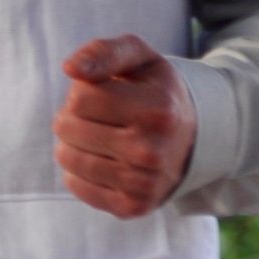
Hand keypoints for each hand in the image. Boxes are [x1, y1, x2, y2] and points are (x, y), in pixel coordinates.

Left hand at [53, 34, 195, 217]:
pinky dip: (78, 170)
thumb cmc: (153, 90)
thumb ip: (103, 52)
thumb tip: (70, 68)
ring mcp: (144, 184)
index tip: (104, 93)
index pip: (79, 99)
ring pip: (67, 158)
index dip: (83, 92)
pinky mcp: (133, 206)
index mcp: (157, 110)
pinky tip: (102, 160)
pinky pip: (76, 185)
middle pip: (67, 128)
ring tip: (99, 136)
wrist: (191, 137)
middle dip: (73, 116)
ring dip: (73, 142)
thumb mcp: (138, 57)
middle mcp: (152, 151)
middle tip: (101, 116)